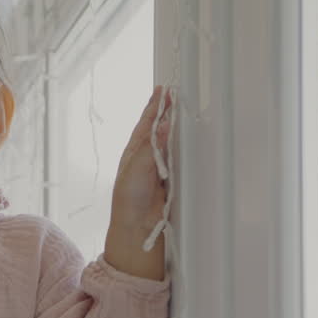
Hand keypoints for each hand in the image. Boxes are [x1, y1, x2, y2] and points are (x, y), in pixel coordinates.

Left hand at [106, 86, 173, 279]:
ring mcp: (159, 168)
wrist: (137, 228)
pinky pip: (180, 158)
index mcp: (133, 153)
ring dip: (175, 126)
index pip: (146, 124)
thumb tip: (163, 125)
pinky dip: (184, 146)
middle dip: (166, 111)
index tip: (162, 90)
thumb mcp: (136, 170)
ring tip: (181, 108)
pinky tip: (188, 137)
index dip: (154, 107)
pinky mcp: (171, 179)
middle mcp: (146, 158)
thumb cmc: (129, 201)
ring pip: (170, 142)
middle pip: (159, 129)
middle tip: (174, 93)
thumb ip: (152, 148)